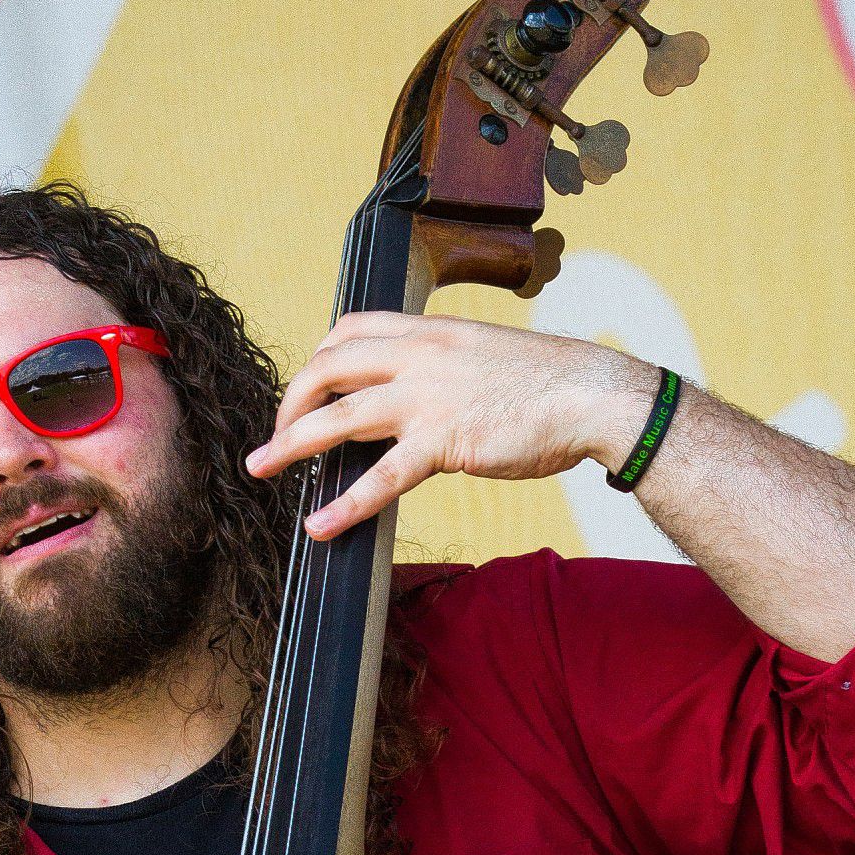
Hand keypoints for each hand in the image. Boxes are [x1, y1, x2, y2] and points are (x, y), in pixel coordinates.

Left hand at [244, 311, 647, 538]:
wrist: (593, 394)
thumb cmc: (549, 383)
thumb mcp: (485, 357)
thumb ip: (444, 371)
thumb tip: (421, 401)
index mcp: (429, 331)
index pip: (349, 329)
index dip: (316, 358)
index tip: (307, 388)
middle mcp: (419, 356)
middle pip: (326, 367)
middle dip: (289, 401)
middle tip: (274, 435)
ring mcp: (427, 398)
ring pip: (337, 417)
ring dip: (290, 444)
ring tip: (261, 469)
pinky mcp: (444, 441)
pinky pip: (380, 477)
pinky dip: (344, 504)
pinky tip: (320, 525)